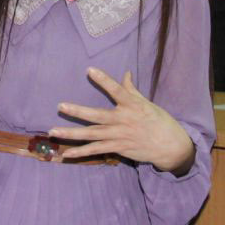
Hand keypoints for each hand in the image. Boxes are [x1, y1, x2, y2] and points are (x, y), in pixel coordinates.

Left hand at [48, 67, 195, 173]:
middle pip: (97, 116)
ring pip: (92, 135)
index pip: (117, 90)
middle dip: (78, 111)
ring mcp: (119, 136)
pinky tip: (66, 153)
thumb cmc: (159, 121)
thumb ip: (131, 89)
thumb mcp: (147, 103)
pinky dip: (81, 152)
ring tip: (53, 131)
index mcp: (132, 105)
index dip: (104, 80)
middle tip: (60, 105)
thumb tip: (125, 72)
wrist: (170, 146)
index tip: (90, 70)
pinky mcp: (117, 148)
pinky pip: (96, 150)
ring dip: (71, 134)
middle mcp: (123, 120)